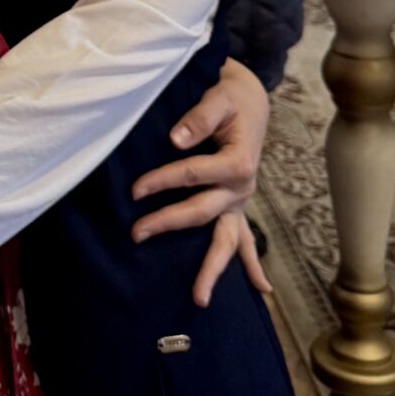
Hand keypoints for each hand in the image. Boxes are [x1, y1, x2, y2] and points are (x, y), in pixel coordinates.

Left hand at [129, 57, 271, 306]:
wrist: (250, 100)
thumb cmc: (231, 96)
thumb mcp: (218, 96)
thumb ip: (199, 116)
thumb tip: (176, 140)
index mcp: (238, 162)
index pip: (193, 175)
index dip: (162, 181)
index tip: (134, 189)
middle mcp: (242, 187)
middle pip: (202, 212)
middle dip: (169, 223)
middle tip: (137, 234)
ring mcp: (240, 201)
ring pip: (227, 241)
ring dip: (212, 269)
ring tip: (199, 299)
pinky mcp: (236, 206)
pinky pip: (245, 240)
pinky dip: (251, 265)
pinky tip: (260, 289)